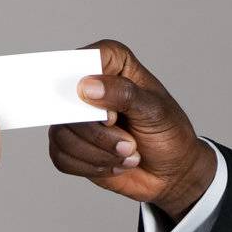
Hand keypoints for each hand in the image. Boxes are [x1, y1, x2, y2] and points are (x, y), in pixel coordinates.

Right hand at [47, 39, 216, 221]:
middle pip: (66, 104)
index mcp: (113, 64)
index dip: (89, 88)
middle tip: (129, 143)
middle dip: (99, 134)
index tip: (112, 117)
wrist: (170, 172)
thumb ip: (123, 94)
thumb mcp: (154, 111)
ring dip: (98, 153)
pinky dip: (90, 166)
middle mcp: (89, 86)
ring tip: (127, 153)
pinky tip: (113, 164)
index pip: (83, 59)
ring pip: (62, 134)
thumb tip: (88, 86)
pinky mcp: (70, 143)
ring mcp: (76, 116)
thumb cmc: (168, 133)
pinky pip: (61, 156)